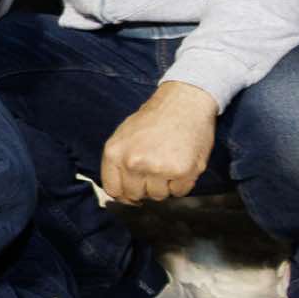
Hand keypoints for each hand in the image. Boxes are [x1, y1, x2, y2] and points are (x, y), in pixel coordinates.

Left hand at [99, 82, 216, 202]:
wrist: (185, 101)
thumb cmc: (155, 118)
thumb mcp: (124, 136)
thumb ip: (117, 162)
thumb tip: (120, 193)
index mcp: (114, 153)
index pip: (113, 190)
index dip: (125, 193)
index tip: (135, 188)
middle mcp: (133, 162)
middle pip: (136, 195)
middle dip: (146, 186)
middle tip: (156, 166)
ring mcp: (157, 168)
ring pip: (159, 196)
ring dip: (165, 184)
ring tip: (169, 160)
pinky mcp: (182, 171)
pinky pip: (179, 192)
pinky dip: (183, 182)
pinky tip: (182, 161)